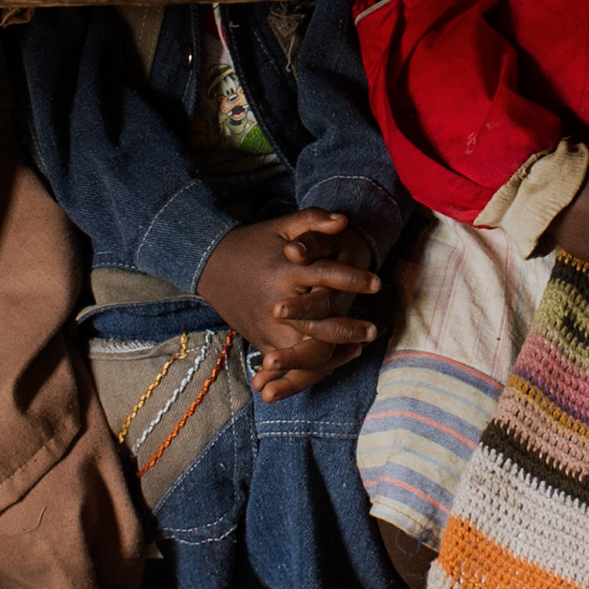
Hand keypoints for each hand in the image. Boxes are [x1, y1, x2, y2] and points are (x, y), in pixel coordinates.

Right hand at [198, 209, 383, 399]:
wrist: (211, 264)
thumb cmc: (254, 242)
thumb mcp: (282, 225)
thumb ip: (313, 221)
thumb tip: (344, 221)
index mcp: (283, 272)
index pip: (324, 276)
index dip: (352, 280)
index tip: (377, 283)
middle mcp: (274, 303)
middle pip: (316, 325)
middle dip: (347, 329)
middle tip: (373, 329)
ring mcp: (265, 327)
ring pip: (304, 352)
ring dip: (333, 355)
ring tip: (358, 348)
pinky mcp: (260, 341)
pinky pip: (289, 364)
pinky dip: (312, 367)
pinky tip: (335, 361)